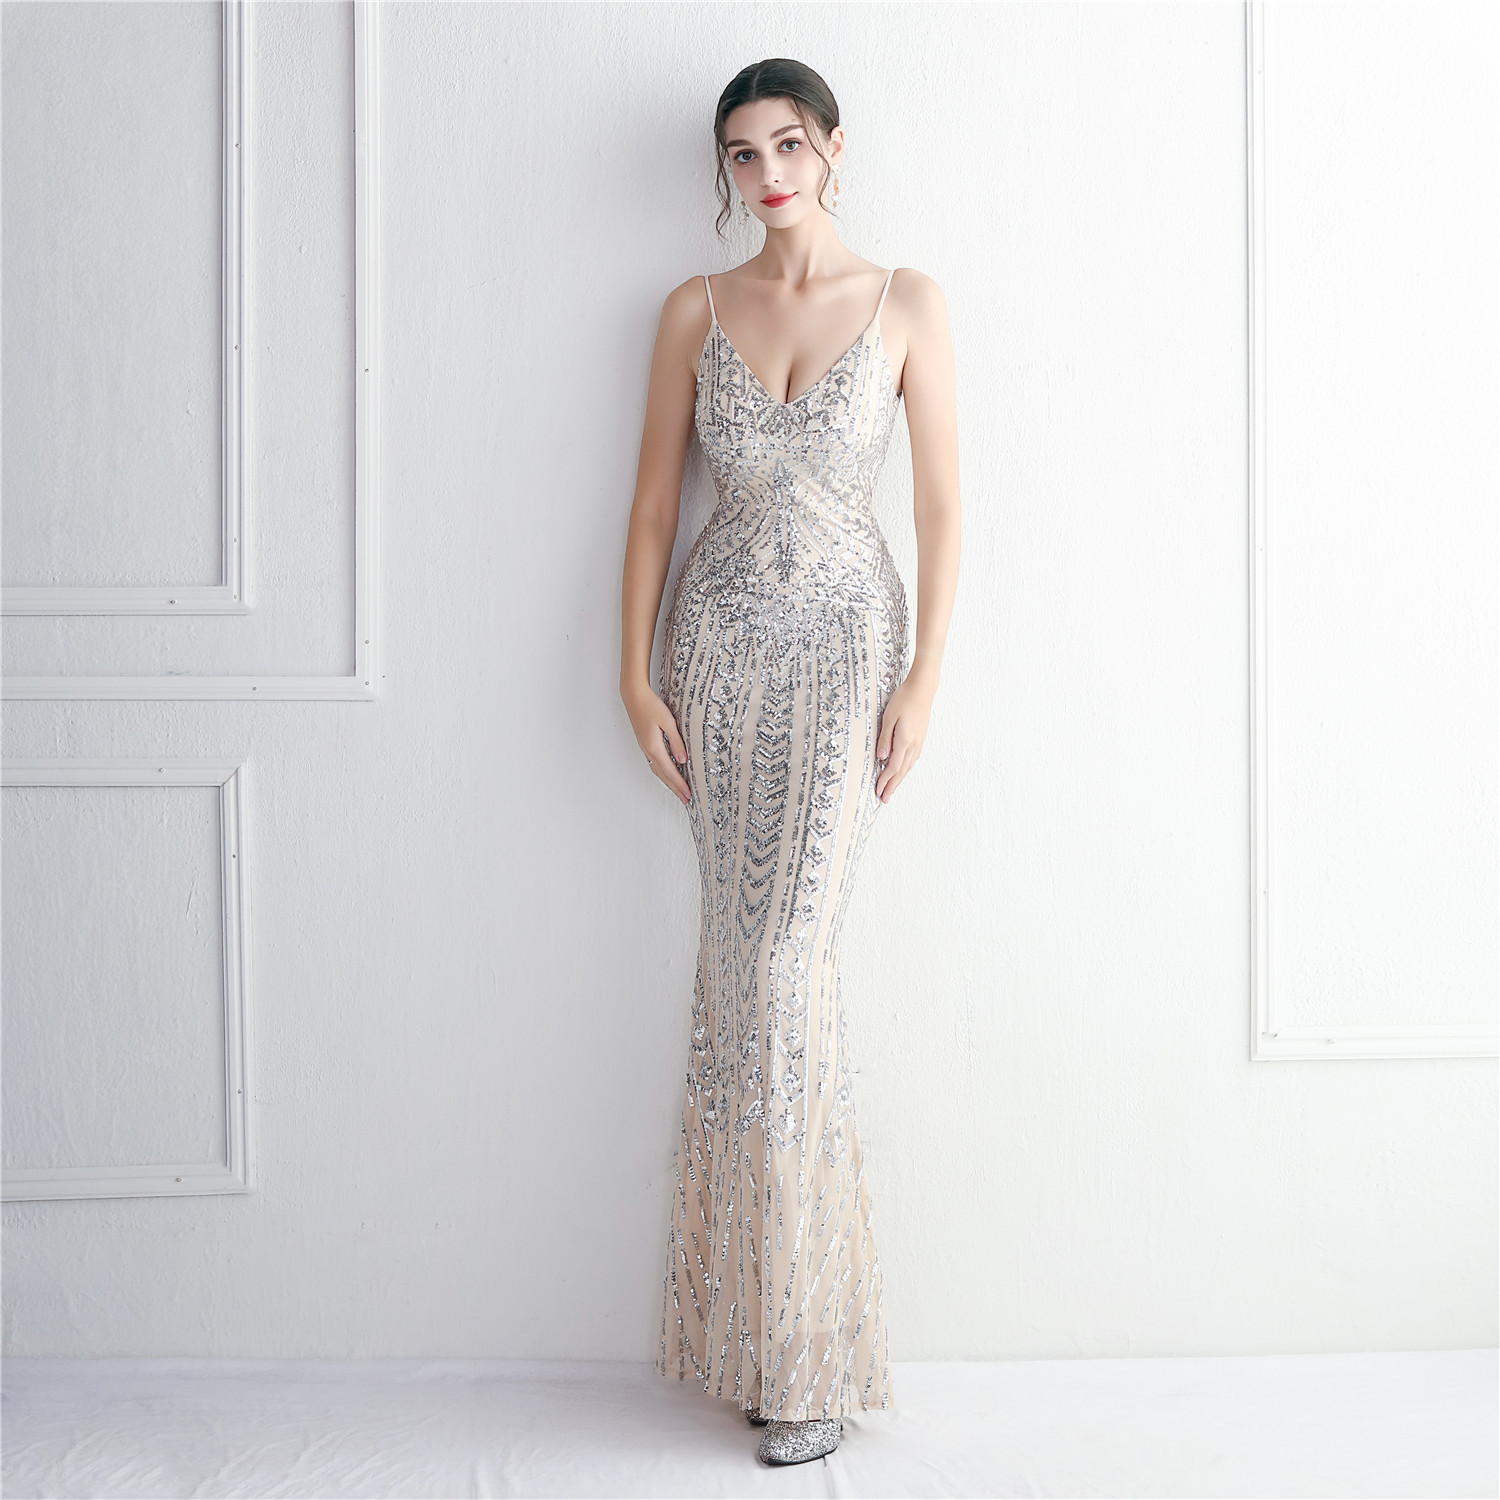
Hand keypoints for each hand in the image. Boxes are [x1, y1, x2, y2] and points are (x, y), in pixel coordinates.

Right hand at [622, 682, 690, 804]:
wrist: (634, 697)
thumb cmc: (651, 706)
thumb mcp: (668, 722)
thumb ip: (676, 741)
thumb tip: (683, 760)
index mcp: (654, 747)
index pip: (670, 771)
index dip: (680, 784)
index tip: (689, 794)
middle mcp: (648, 751)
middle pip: (663, 775)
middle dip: (675, 788)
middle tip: (686, 800)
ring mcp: (645, 748)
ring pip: (658, 771)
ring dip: (669, 782)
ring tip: (679, 791)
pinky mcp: (645, 744)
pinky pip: (655, 764)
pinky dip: (663, 773)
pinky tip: (668, 774)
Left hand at [874, 672, 934, 802]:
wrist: (923, 688)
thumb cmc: (904, 699)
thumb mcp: (888, 717)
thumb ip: (884, 738)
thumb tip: (881, 757)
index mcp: (905, 741)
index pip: (893, 767)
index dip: (885, 781)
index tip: (878, 791)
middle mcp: (914, 744)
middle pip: (902, 771)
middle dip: (892, 786)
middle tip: (884, 798)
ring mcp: (919, 741)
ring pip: (908, 766)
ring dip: (899, 779)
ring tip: (892, 788)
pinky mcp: (921, 737)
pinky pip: (913, 758)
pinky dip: (906, 768)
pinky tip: (903, 770)